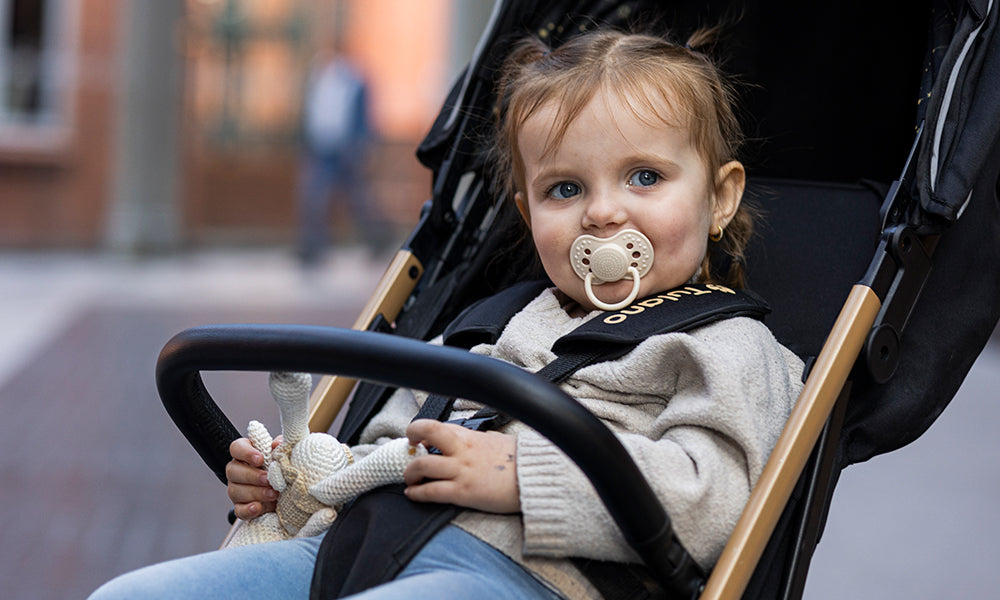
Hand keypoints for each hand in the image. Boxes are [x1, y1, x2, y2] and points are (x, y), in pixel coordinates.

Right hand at [226, 436, 280, 519]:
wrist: (284, 490)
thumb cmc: (279, 467)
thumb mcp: (281, 454)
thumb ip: (280, 446)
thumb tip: (278, 444)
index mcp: (244, 454)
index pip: (237, 448)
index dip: (246, 453)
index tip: (260, 459)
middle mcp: (236, 471)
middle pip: (233, 470)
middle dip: (252, 476)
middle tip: (268, 479)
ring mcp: (236, 490)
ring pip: (236, 491)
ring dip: (256, 493)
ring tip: (273, 494)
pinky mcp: (240, 507)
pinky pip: (239, 510)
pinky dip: (248, 510)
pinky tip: (257, 507)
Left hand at [403, 420, 519, 513]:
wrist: (536, 479)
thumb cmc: (522, 461)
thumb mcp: (499, 442)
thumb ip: (481, 441)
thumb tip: (473, 441)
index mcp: (471, 436)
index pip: (439, 426)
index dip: (422, 430)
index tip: (418, 438)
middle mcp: (462, 449)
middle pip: (426, 432)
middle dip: (410, 438)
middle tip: (409, 450)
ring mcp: (461, 470)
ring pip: (421, 465)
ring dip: (409, 472)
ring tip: (410, 479)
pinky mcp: (464, 492)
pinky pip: (431, 491)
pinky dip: (417, 493)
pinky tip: (413, 494)